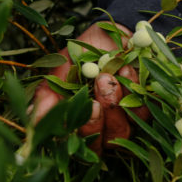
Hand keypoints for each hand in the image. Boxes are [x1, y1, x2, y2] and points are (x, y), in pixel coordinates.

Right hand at [33, 23, 147, 154]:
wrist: (109, 36)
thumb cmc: (81, 58)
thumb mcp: (62, 72)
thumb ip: (49, 94)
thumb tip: (33, 115)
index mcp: (80, 127)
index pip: (80, 145)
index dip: (85, 130)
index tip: (90, 105)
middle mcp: (104, 131)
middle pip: (107, 142)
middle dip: (103, 116)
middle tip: (101, 84)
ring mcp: (128, 124)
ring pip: (125, 130)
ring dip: (117, 102)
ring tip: (107, 75)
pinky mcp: (148, 110)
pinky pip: (144, 110)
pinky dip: (134, 88)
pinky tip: (125, 69)